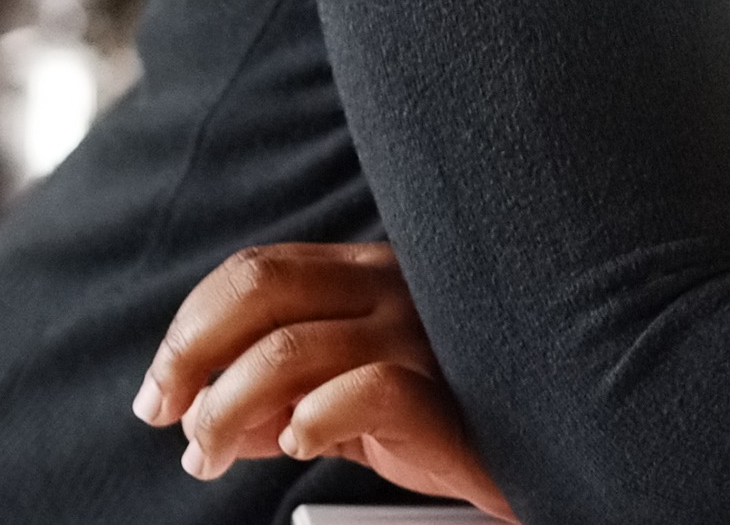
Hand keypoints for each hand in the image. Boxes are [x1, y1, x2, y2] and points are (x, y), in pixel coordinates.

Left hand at [130, 240, 515, 520]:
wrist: (568, 442)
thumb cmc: (464, 420)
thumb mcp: (361, 405)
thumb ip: (290, 400)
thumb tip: (209, 418)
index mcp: (375, 276)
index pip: (256, 272)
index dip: (189, 330)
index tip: (161, 392)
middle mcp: (397, 288)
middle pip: (259, 290)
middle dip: (187, 356)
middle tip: (167, 416)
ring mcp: (425, 336)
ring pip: (287, 351)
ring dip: (221, 414)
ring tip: (214, 457)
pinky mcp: (450, 390)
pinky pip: (360, 392)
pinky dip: (306, 423)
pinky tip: (299, 447)